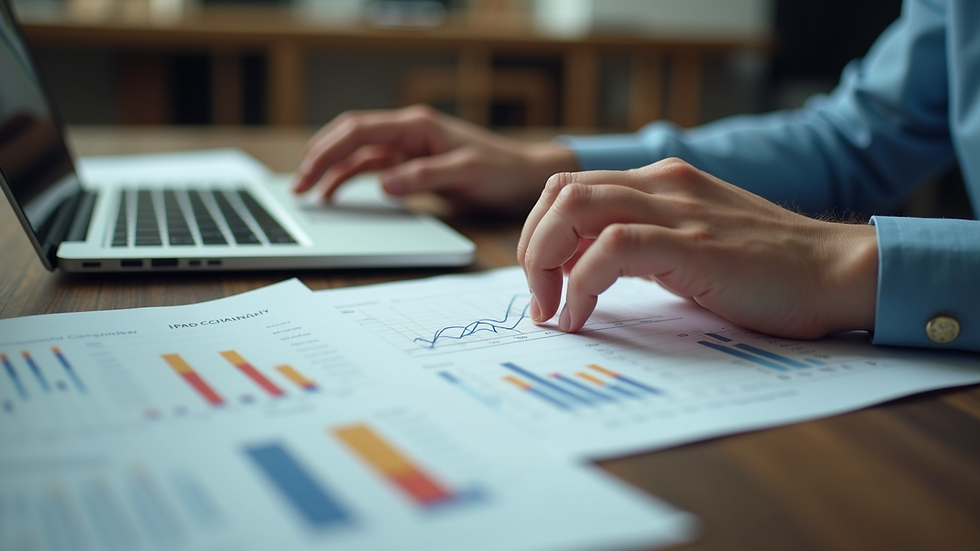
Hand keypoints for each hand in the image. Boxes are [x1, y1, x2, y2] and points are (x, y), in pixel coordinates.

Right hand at [293, 105, 577, 212]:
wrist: (523, 177)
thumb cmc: (500, 170)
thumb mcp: (466, 173)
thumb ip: (424, 176)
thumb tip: (385, 184)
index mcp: (416, 125)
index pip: (359, 130)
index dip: (328, 150)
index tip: (308, 174)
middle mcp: (407, 132)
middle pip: (349, 137)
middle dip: (319, 159)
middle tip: (298, 188)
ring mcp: (407, 147)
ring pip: (356, 154)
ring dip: (330, 170)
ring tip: (308, 195)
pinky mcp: (411, 164)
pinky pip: (371, 167)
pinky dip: (350, 178)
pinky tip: (335, 194)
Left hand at [518, 158, 878, 339]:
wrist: (836, 271)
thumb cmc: (768, 269)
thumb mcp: (692, 243)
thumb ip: (644, 245)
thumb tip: (582, 269)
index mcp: (660, 181)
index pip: (571, 187)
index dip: (541, 233)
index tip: (543, 283)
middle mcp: (662, 184)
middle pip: (560, 192)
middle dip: (533, 248)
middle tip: (540, 300)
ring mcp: (678, 210)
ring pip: (574, 209)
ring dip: (545, 263)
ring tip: (554, 310)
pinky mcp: (693, 245)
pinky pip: (611, 250)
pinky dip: (580, 284)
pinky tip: (581, 316)